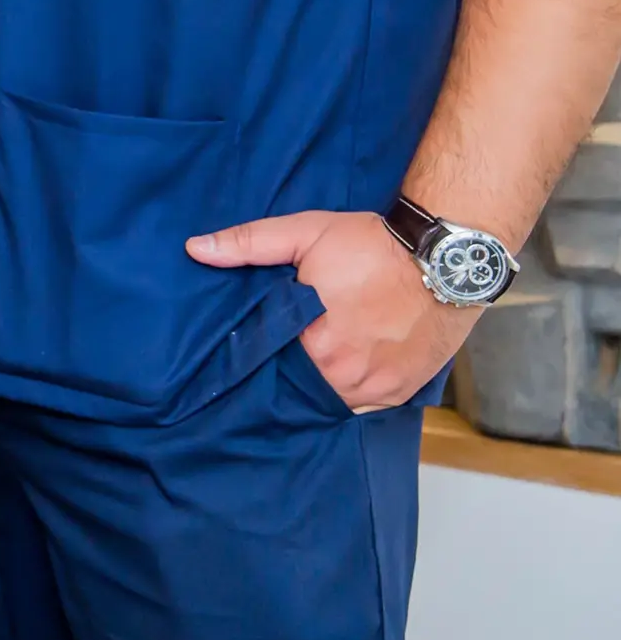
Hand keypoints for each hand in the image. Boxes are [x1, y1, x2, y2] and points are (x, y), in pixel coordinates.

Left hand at [186, 209, 478, 409]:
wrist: (445, 258)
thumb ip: (248, 244)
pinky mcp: (401, 391)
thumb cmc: (371, 245)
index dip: (254, 358)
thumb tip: (195, 249)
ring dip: (316, 386)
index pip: (266, 365)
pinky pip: (363, 406)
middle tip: (276, 356)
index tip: (244, 352)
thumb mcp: (305, 233)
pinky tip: (338, 374)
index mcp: (312, 341)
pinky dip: (349, 393)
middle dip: (284, 374)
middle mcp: (343, 374)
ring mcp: (376, 387)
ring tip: (306, 364)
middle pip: (298, 385)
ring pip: (330, 400)